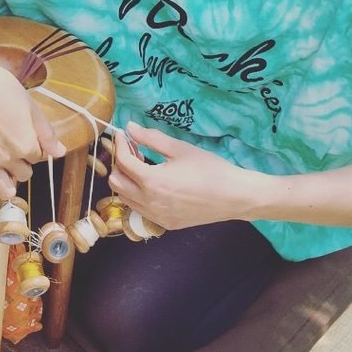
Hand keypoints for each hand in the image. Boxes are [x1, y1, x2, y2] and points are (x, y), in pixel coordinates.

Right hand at [0, 51, 65, 199]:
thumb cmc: (0, 87)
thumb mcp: (30, 105)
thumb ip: (46, 133)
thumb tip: (60, 152)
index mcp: (25, 145)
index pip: (38, 157)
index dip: (35, 146)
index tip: (27, 135)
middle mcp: (6, 159)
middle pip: (24, 174)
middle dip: (23, 162)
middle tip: (14, 145)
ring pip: (5, 190)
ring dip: (8, 182)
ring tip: (3, 166)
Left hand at [108, 121, 263, 229]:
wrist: (234, 196)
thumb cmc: (209, 168)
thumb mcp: (179, 148)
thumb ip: (151, 138)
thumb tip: (130, 127)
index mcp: (151, 182)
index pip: (123, 161)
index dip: (120, 144)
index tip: (122, 134)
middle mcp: (149, 203)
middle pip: (116, 183)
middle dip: (120, 164)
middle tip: (134, 150)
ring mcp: (156, 217)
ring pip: (125, 199)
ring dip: (127, 180)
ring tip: (143, 166)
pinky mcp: (165, 224)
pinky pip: (140, 210)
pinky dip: (137, 195)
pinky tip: (153, 184)